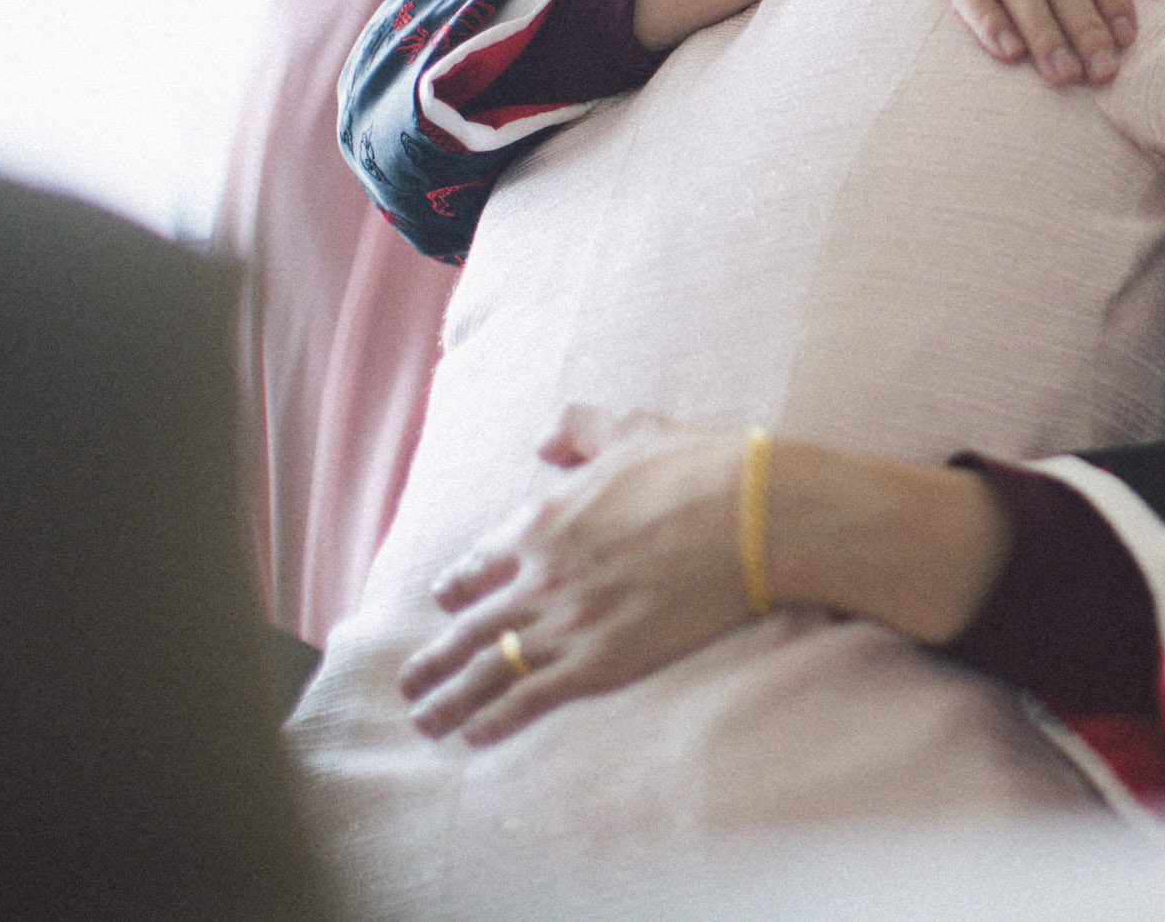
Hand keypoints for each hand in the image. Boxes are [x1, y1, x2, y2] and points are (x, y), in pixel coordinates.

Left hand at [397, 408, 749, 745]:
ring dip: (448, 698)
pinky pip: (529, 699)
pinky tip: (474, 735)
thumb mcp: (631, 429)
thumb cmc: (700, 468)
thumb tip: (546, 440)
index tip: (443, 604)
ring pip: (486, 669)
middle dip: (433, 658)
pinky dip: (494, 720)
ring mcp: (565, 624)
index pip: (479, 565)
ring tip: (424, 720)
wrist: (753, 517)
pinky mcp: (598, 663)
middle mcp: (540, 577)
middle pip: (468, 626)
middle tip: (410, 681)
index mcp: (543, 522)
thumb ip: (580, 429)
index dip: (456, 589)